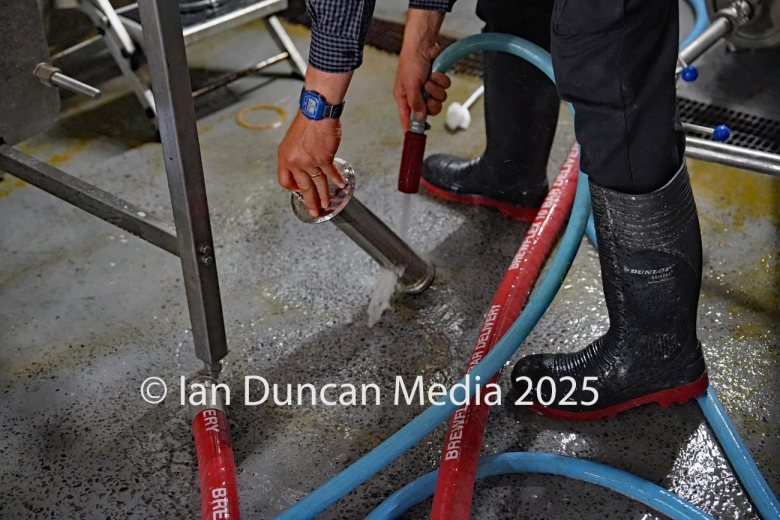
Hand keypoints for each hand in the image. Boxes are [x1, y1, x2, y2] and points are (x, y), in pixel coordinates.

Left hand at [277, 112, 345, 217]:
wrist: (317, 111)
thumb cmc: (307, 121)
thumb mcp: (293, 140)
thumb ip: (296, 155)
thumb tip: (304, 166)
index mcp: (285, 156)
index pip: (284, 180)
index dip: (292, 189)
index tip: (298, 192)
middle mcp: (295, 161)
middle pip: (302, 187)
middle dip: (310, 202)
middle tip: (314, 211)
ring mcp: (309, 161)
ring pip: (317, 184)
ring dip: (324, 196)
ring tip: (327, 205)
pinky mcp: (323, 159)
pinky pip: (330, 174)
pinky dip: (337, 181)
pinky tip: (341, 185)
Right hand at [393, 9, 449, 130]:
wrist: (423, 44)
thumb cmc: (410, 61)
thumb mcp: (410, 85)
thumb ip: (415, 103)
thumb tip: (419, 119)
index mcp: (403, 97)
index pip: (406, 118)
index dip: (410, 128)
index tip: (414, 137)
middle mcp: (415, 95)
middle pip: (428, 111)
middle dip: (431, 104)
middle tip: (428, 97)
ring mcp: (427, 88)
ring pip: (438, 100)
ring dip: (436, 89)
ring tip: (429, 79)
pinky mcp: (436, 81)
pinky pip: (444, 89)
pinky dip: (441, 81)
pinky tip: (435, 73)